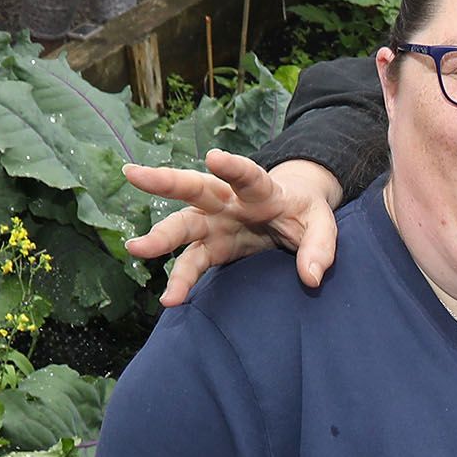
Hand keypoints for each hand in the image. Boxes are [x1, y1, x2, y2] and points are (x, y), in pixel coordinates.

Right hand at [123, 150, 340, 305]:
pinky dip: (181, 281)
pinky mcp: (211, 247)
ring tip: (135, 249)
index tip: (214, 157)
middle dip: (164, 182)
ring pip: (182, 225)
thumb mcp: (322, 224)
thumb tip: (312, 277)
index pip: (246, 175)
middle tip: (134, 174)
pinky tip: (169, 299)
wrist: (288, 215)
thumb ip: (320, 246)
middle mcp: (228, 201)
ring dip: (159, 238)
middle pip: (195, 189)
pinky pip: (192, 263)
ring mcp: (214, 223)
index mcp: (259, 189)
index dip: (232, 167)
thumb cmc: (304, 214)